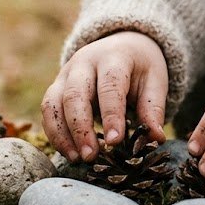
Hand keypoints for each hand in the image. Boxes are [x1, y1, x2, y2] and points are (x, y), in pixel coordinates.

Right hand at [42, 31, 167, 162]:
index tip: (115, 141)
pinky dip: (55, 134)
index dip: (111, 114)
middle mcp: (84, 63)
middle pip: (74, 94)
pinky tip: (69, 152)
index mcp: (113, 57)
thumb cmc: (140, 67)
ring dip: (62, 134)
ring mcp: (65, 74)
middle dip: (80, 128)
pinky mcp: (56, 87)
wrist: (121, 45)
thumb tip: (156, 138)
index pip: (109, 85)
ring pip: (54, 103)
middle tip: (91, 156)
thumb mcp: (154, 81)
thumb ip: (153, 109)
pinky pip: (48, 111)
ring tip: (77, 158)